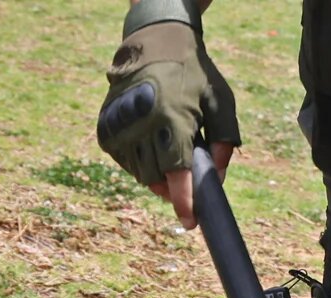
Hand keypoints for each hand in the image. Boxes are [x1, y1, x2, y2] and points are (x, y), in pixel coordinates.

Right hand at [98, 17, 240, 229]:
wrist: (153, 43)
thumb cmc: (193, 74)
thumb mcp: (220, 102)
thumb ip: (224, 142)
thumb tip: (216, 180)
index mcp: (173, 120)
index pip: (178, 173)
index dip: (184, 201)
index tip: (190, 222)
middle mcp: (142, 126)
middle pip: (157, 179)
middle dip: (173, 184)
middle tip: (185, 172)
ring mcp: (120, 129)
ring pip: (139, 174)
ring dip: (156, 172)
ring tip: (167, 146)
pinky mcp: (105, 130)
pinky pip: (125, 162)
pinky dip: (139, 160)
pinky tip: (149, 140)